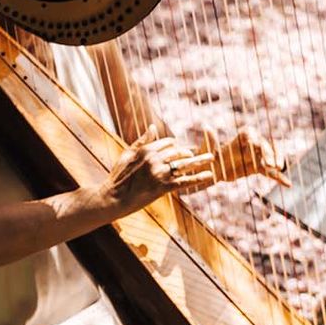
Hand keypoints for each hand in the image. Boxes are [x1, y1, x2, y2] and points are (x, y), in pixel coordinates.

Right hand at [98, 125, 214, 217]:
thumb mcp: (128, 154)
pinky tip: (209, 176)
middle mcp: (155, 159)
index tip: (183, 149)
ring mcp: (159, 173)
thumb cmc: (118, 176)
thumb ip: (142, 141)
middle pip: (179, 152)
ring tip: (212, 159)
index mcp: (147, 150)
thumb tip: (153, 127)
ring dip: (200, 161)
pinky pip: (184, 182)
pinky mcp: (163, 187)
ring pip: (184, 165)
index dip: (177, 145)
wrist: (113, 198)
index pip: (168, 143)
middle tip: (200, 154)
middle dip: (190, 153)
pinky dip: (198, 178)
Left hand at [202, 129, 290, 186]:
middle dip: (269, 152)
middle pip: (264, 145)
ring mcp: (256, 156)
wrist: (212, 170)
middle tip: (269, 164)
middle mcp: (251, 145)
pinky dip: (279, 178)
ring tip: (277, 168)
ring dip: (277, 161)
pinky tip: (288, 184)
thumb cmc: (208, 158)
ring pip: (272, 157)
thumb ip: (210, 141)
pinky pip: (270, 172)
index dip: (255, 139)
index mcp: (239, 138)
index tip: (255, 146)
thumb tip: (207, 128)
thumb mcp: (207, 151)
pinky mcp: (258, 168)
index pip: (251, 135)